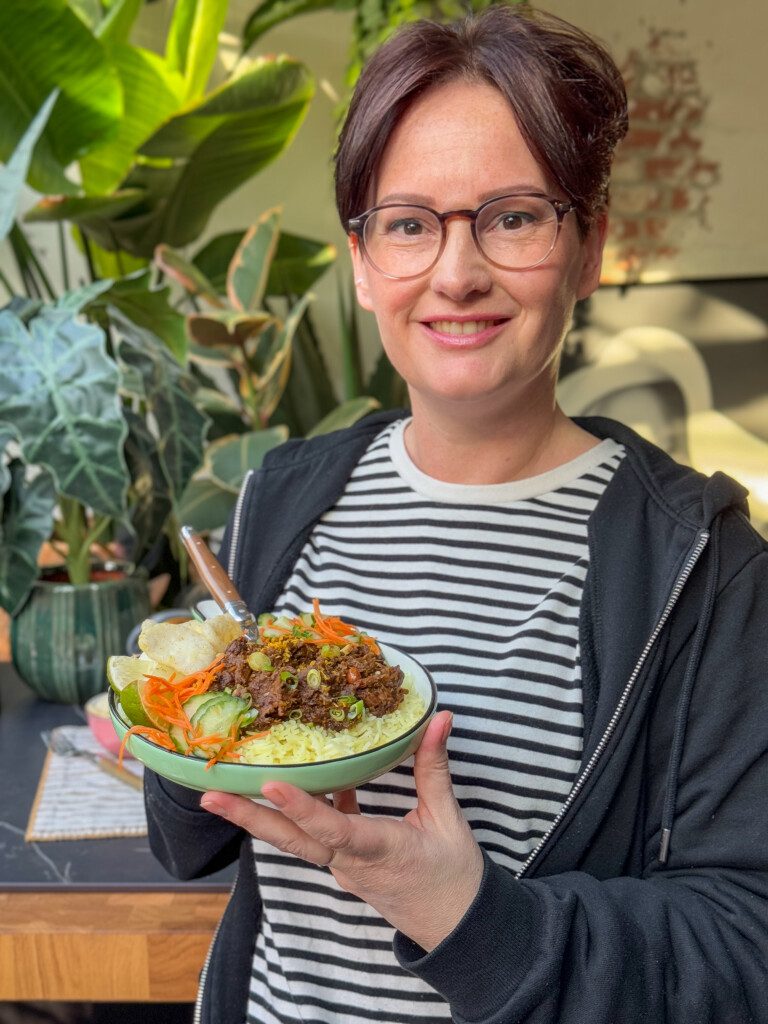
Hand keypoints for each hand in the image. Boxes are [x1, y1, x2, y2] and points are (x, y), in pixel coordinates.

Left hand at [200, 710, 483, 950]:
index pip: (334, 829)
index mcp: (379, 850)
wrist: (456, 927)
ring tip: (222, 794)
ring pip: (296, 842)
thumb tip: (439, 717)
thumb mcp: (448, 818)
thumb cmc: (454, 875)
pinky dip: (299, 812)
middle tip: (210, 797)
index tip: (270, 786)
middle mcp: (351, 862)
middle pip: (293, 842)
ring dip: (259, 819)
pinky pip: (314, 837)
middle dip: (249, 819)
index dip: (301, 807)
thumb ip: (435, 766)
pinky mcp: (344, 865)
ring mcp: (343, 868)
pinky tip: (291, 781)